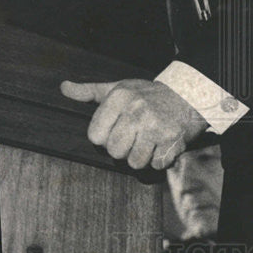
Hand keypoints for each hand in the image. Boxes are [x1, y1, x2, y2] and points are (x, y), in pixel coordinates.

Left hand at [60, 78, 207, 169]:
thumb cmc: (148, 95)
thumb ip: (90, 92)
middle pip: (114, 151)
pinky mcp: (172, 140)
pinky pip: (155, 165)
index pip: (95, 136)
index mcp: (120, 97)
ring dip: (142, 157)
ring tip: (149, 141)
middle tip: (136, 135)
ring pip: (134, 162)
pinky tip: (162, 145)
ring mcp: (156, 126)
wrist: (189, 95)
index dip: (106, 137)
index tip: (119, 127)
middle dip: (124, 148)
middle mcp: (136, 110)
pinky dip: (159, 159)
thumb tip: (64, 87)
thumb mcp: (120, 88)